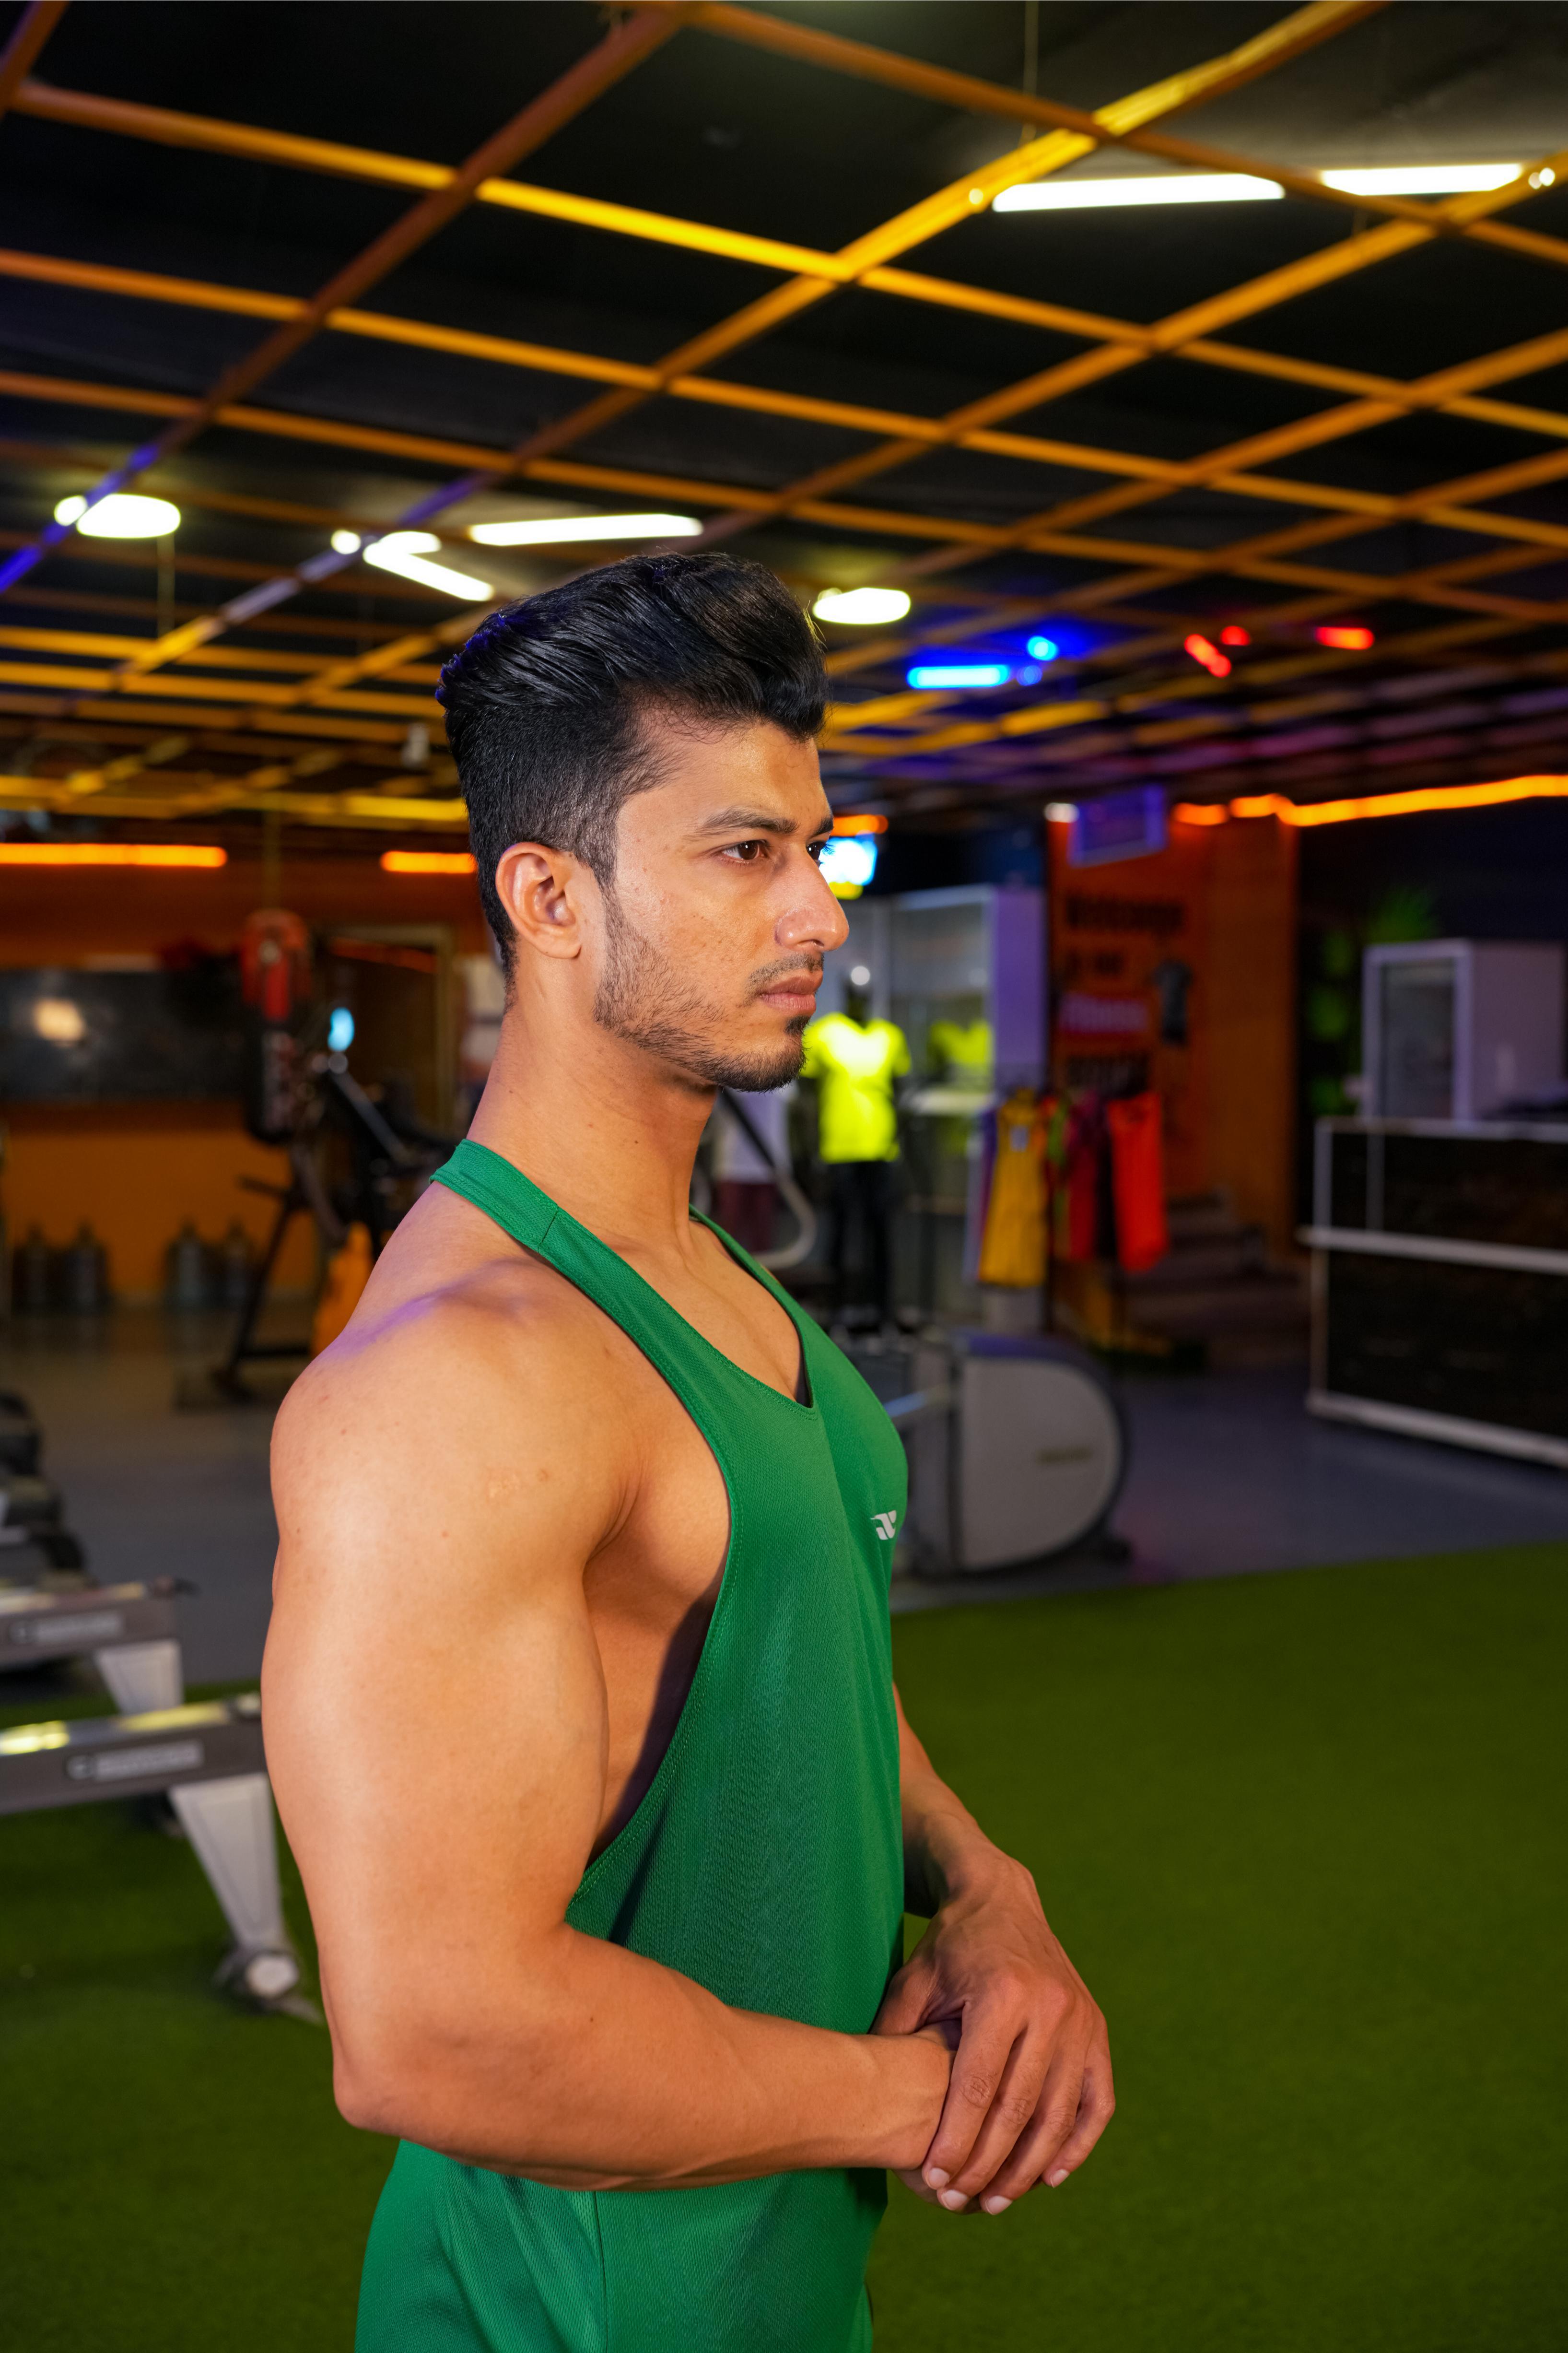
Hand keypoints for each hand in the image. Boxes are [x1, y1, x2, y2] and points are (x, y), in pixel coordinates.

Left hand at [873, 1853, 1112, 2216]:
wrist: (1001, 1899)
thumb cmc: (948, 1947)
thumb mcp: (913, 1980)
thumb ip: (896, 2035)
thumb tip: (871, 2102)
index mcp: (1001, 1994)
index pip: (977, 2087)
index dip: (956, 2140)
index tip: (933, 2181)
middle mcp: (1050, 2006)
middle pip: (1019, 2108)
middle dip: (988, 2165)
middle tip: (960, 2202)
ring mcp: (1080, 2018)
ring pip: (1060, 2112)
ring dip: (1030, 2167)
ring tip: (998, 2202)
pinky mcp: (1097, 2027)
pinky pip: (1097, 2100)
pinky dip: (1078, 2144)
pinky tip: (1050, 2176)